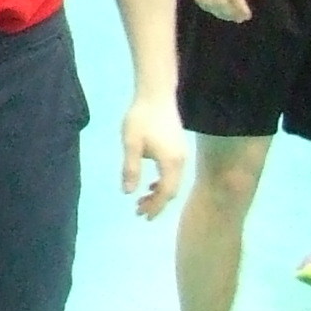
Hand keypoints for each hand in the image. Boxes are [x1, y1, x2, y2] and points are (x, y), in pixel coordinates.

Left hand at [122, 94, 186, 219]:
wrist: (156, 94)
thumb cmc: (141, 118)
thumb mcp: (131, 144)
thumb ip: (131, 169)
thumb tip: (128, 192)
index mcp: (171, 162)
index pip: (166, 193)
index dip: (155, 207)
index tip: (142, 216)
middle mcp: (181, 161)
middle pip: (172, 190)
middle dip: (156, 203)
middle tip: (138, 211)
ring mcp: (182, 155)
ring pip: (174, 182)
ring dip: (159, 193)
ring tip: (141, 200)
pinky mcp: (178, 149)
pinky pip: (174, 173)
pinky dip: (163, 182)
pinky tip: (151, 183)